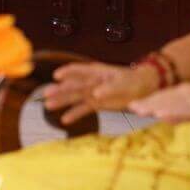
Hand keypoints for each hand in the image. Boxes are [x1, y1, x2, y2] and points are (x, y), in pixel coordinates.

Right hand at [43, 62, 158, 124]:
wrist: (143, 89)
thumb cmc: (132, 81)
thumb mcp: (123, 83)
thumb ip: (109, 88)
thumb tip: (96, 93)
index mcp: (96, 72)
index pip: (78, 70)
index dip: (67, 72)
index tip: (56, 76)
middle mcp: (91, 82)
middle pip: (72, 85)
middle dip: (59, 90)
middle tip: (46, 94)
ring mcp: (93, 93)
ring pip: (74, 97)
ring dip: (62, 101)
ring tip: (48, 106)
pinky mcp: (97, 104)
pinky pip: (83, 109)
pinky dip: (74, 114)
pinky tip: (64, 120)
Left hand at [128, 84, 189, 125]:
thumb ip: (180, 113)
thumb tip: (163, 116)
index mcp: (186, 90)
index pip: (162, 96)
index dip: (147, 101)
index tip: (133, 106)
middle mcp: (187, 90)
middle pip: (162, 97)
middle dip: (146, 103)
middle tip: (130, 107)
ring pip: (169, 102)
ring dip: (153, 106)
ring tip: (139, 110)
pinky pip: (183, 109)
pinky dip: (171, 112)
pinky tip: (160, 114)